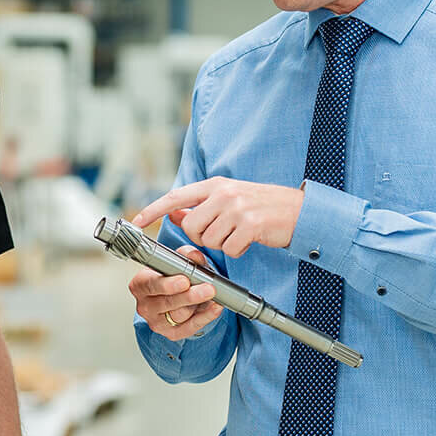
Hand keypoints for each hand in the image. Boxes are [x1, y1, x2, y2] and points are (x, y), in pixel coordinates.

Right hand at [129, 246, 224, 340]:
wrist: (174, 294)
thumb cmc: (170, 276)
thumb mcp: (176, 260)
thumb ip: (185, 255)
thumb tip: (195, 256)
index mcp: (140, 285)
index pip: (151, 285)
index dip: (168, 284)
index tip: (184, 281)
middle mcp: (145, 306)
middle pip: (167, 302)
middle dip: (190, 295)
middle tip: (208, 288)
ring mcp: (157, 322)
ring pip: (180, 315)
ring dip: (199, 304)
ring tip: (212, 293)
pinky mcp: (171, 334)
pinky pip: (190, 327)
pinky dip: (206, 316)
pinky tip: (215, 307)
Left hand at [133, 178, 303, 258]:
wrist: (299, 210)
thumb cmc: (262, 206)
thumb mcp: (229, 198)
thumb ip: (201, 205)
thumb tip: (174, 213)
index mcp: (215, 185)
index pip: (176, 196)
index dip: (154, 209)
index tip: (136, 221)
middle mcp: (224, 194)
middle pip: (191, 227)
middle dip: (201, 238)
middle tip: (221, 234)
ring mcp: (237, 208)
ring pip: (209, 240)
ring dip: (222, 245)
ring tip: (239, 234)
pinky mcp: (250, 225)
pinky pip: (230, 249)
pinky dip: (238, 251)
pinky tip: (249, 240)